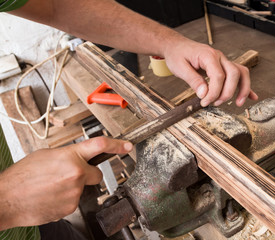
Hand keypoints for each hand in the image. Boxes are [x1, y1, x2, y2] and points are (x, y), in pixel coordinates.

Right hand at [0, 137, 132, 230]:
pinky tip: (51, 197)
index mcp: (71, 156)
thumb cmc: (22, 176)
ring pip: (83, 188)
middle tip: (71, 175)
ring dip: (73, 187)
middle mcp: (76, 173)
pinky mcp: (71, 207)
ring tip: (52, 187)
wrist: (6, 199)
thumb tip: (79, 157)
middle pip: (97, 174)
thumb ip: (68, 155)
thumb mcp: (46, 155)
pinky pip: (74, 201)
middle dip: (89, 174)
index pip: (100, 146)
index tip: (127, 146)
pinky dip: (66, 199)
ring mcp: (75, 192)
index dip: (117, 145)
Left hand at [163, 39, 257, 106]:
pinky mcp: (223, 66)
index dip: (214, 92)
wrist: (177, 46)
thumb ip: (193, 80)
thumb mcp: (180, 68)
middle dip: (228, 92)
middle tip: (215, 103)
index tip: (205, 102)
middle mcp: (219, 57)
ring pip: (241, 73)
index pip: (218, 76)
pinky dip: (245, 86)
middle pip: (234, 74)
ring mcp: (223, 61)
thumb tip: (204, 94)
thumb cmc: (177, 55)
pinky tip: (251, 97)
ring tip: (239, 103)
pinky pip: (239, 75)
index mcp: (208, 55)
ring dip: (243, 89)